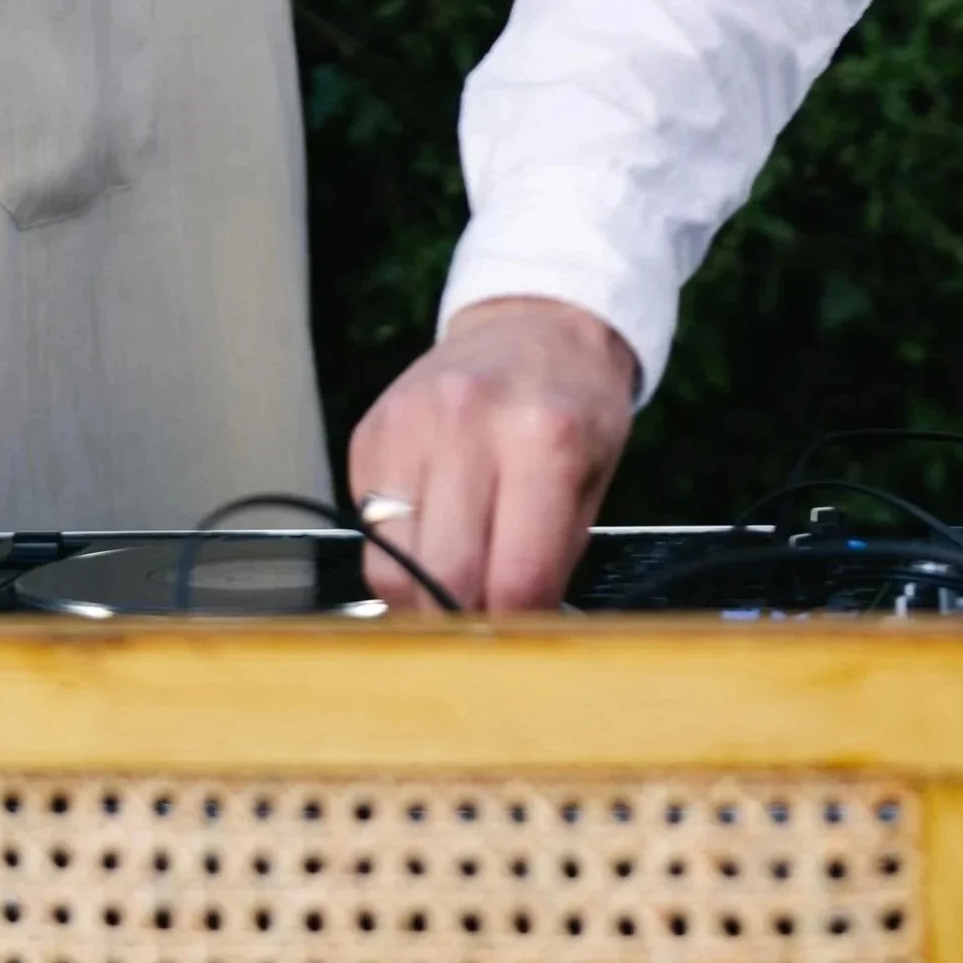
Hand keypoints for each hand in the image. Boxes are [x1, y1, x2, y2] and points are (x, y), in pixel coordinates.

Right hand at [345, 296, 637, 611]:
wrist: (533, 323)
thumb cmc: (574, 407)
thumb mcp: (593, 479)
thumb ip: (552, 559)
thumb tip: (510, 638)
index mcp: (543, 438)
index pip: (515, 579)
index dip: (517, 629)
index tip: (519, 639)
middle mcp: (467, 422)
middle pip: (443, 578)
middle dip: (464, 619)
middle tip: (484, 621)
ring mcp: (409, 422)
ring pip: (390, 566)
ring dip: (421, 593)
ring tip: (454, 582)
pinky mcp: (369, 431)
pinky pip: (368, 529)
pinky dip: (398, 549)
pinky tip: (432, 526)